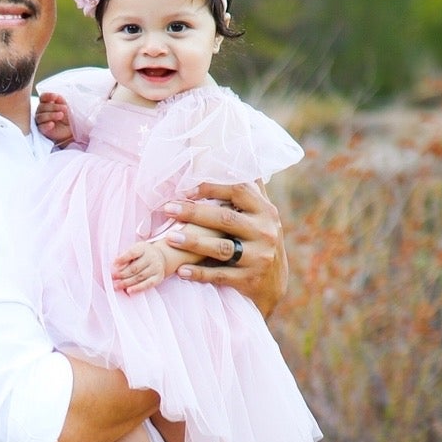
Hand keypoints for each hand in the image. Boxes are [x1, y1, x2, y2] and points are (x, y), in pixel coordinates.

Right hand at [34, 91, 75, 145]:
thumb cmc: (67, 116)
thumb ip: (60, 100)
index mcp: (46, 103)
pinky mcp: (42, 130)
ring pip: (40, 117)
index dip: (48, 96)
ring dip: (51, 115)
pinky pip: (41, 127)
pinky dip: (46, 125)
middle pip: (41, 107)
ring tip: (61, 115)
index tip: (55, 97)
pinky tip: (52, 124)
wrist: (70, 128)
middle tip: (64, 108)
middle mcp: (41, 111)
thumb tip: (56, 97)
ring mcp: (40, 121)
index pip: (43, 97)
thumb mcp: (65, 105)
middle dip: (53, 107)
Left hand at [112, 238, 177, 295]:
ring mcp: (156, 268)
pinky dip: (137, 288)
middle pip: (135, 267)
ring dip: (126, 282)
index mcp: (143, 248)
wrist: (160, 258)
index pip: (132, 253)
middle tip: (113, 277)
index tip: (114, 264)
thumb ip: (125, 257)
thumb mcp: (134, 251)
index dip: (123, 258)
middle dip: (122, 274)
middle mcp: (151, 257)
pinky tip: (129, 290)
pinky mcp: (158, 277)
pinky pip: (147, 284)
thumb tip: (115, 267)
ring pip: (139, 277)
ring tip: (117, 286)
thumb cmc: (141, 255)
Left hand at [160, 179, 288, 315]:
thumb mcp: (261, 215)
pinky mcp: (249, 279)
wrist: (274, 283)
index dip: (211, 188)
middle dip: (194, 213)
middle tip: (167, 209)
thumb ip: (250, 192)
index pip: (239, 191)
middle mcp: (264, 231)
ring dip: (193, 243)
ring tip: (168, 239)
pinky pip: (220, 275)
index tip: (185, 191)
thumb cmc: (258, 241)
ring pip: (222, 248)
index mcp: (265, 211)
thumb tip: (237, 157)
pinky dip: (199, 273)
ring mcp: (258, 256)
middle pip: (225, 219)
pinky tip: (181, 270)